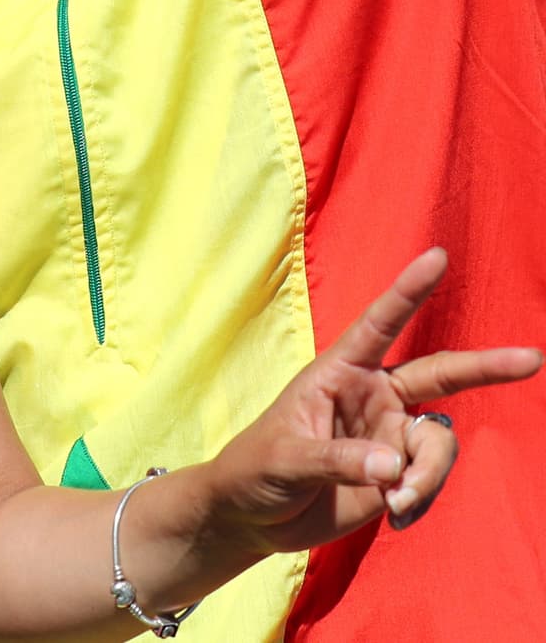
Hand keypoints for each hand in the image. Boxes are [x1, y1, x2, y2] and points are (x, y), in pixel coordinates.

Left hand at [207, 247, 541, 553]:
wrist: (255, 514)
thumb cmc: (257, 467)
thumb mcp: (287, 457)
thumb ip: (337, 458)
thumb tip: (393, 467)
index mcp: (339, 370)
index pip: (380, 323)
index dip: (409, 290)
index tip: (438, 256)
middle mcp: (373, 395)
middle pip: (439, 374)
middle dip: (486, 367)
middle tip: (533, 359)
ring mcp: (389, 434)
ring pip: (437, 444)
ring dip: (426, 475)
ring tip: (395, 501)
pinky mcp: (398, 474)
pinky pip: (429, 480)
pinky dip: (420, 499)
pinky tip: (394, 516)